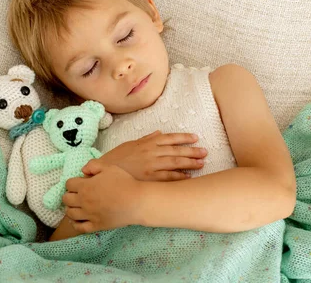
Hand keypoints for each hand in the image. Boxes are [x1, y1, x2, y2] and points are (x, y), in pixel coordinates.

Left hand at [63, 160, 143, 232]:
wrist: (136, 201)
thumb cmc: (124, 182)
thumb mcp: (109, 167)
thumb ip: (93, 165)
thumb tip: (83, 170)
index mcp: (85, 186)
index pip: (68, 184)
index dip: (72, 182)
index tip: (78, 183)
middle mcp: (84, 201)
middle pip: (66, 199)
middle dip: (69, 195)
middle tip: (76, 194)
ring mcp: (89, 215)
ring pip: (70, 213)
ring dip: (70, 208)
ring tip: (76, 206)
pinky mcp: (96, 225)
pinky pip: (79, 227)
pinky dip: (75, 224)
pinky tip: (76, 220)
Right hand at [84, 130, 206, 180]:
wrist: (105, 172)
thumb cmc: (117, 158)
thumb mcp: (130, 144)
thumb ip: (146, 138)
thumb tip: (158, 133)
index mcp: (147, 142)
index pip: (170, 138)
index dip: (184, 138)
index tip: (195, 138)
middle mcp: (151, 152)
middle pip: (176, 150)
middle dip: (192, 151)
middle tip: (204, 152)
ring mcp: (152, 166)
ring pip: (175, 163)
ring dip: (190, 163)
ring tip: (202, 163)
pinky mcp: (150, 178)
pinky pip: (168, 177)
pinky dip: (179, 177)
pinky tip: (188, 177)